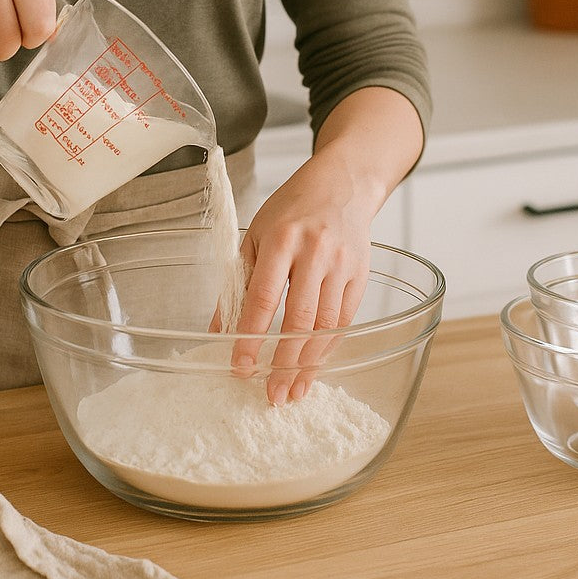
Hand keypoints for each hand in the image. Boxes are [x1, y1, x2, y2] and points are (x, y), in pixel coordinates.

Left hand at [229, 149, 375, 405]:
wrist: (343, 184)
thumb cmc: (292, 208)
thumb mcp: (255, 234)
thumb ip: (237, 280)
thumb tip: (217, 329)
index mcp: (281, 239)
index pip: (263, 298)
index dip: (251, 337)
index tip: (240, 367)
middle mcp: (315, 253)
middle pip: (300, 320)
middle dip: (284, 363)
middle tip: (272, 394)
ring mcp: (342, 265)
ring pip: (326, 326)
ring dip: (309, 364)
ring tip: (293, 390)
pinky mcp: (361, 275)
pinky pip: (344, 320)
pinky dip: (328, 347)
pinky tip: (314, 365)